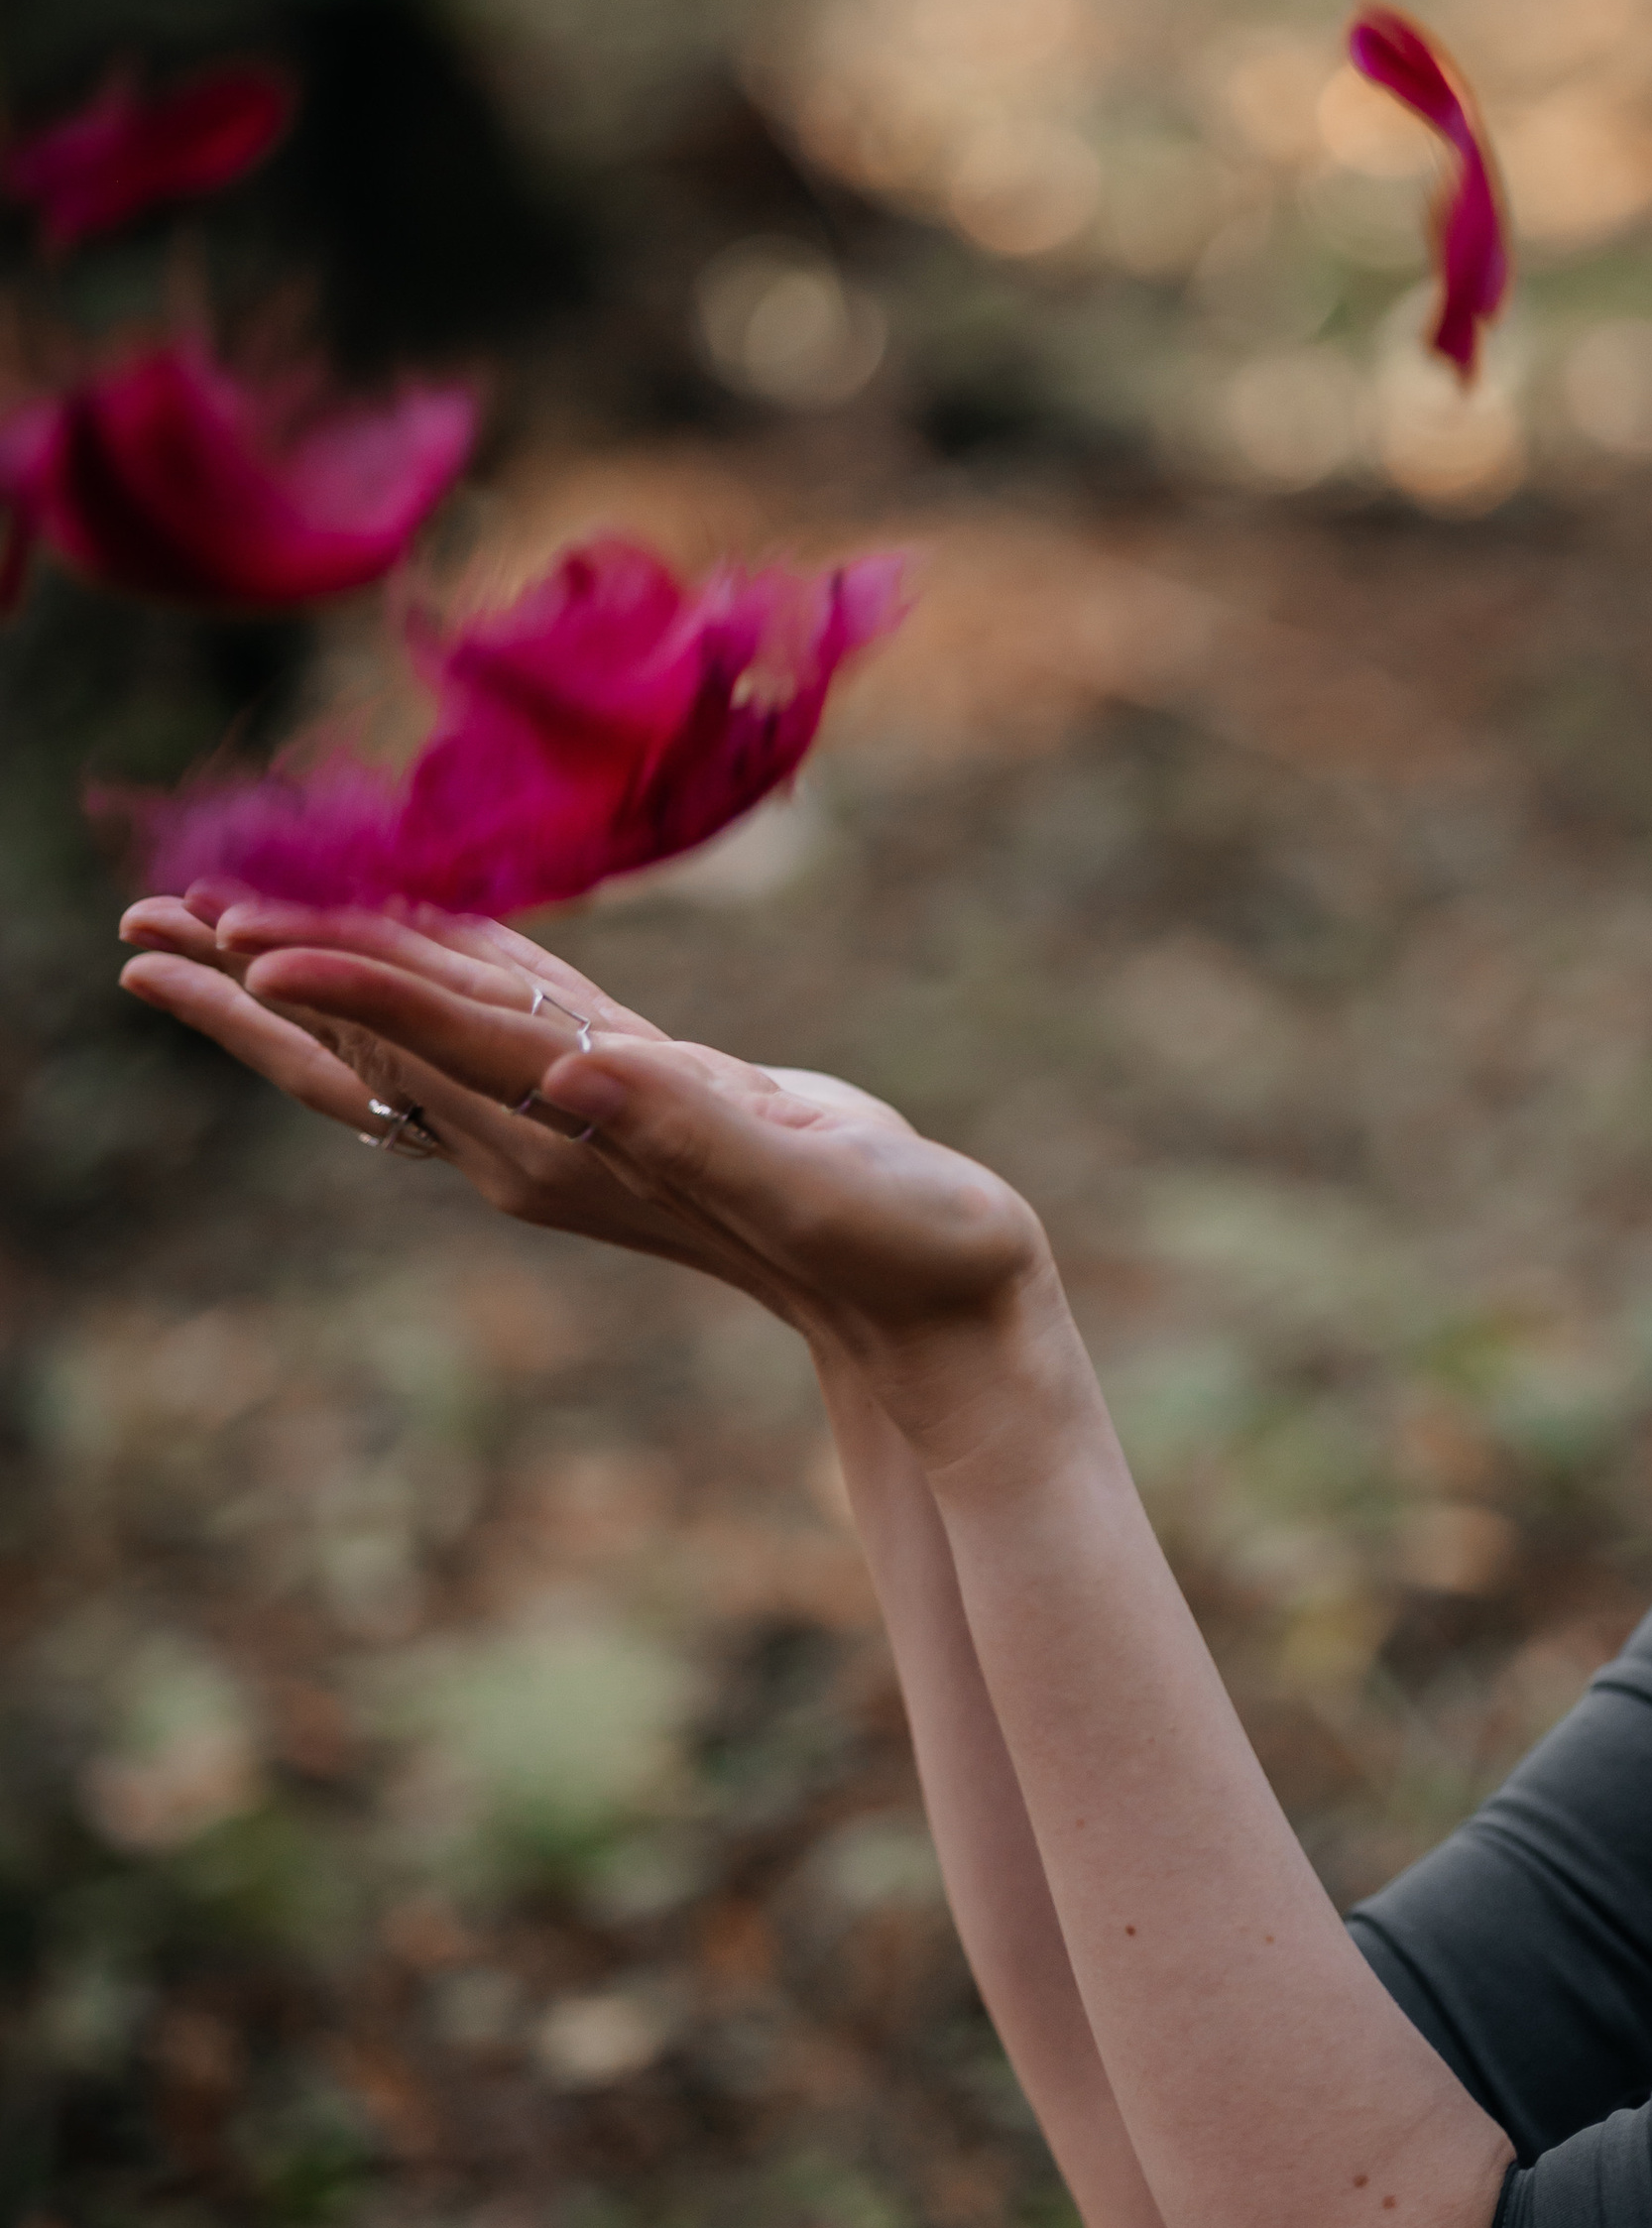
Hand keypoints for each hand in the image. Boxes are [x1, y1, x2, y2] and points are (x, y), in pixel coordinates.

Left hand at [118, 895, 1063, 1448]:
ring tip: (213, 926)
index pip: (426, 1039)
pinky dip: (428, 971)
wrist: (937, 1304)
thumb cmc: (893, 1244)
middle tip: (138, 923)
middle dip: (257, 982)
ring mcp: (574, 1124)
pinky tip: (403, 939)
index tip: (225, 931)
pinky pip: (493, 1025)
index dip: (330, 977)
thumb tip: (570, 1068)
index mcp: (576, 1137)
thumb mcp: (795, 1178)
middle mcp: (549, 1135)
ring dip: (315, 974)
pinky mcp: (620, 1103)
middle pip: (374, 1044)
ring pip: (414, 1032)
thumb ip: (681, 1121)